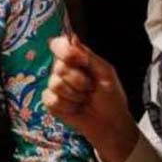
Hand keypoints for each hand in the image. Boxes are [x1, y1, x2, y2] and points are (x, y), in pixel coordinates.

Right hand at [44, 35, 138, 161]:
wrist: (109, 123)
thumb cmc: (110, 96)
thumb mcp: (105, 72)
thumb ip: (88, 56)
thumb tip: (72, 38)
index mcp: (76, 59)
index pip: (59, 45)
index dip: (64, 50)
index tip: (76, 58)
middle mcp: (62, 70)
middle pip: (58, 67)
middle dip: (78, 80)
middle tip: (90, 88)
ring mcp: (55, 87)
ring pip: (55, 84)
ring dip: (74, 95)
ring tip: (84, 100)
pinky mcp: (51, 103)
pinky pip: (51, 100)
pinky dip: (68, 106)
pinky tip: (76, 109)